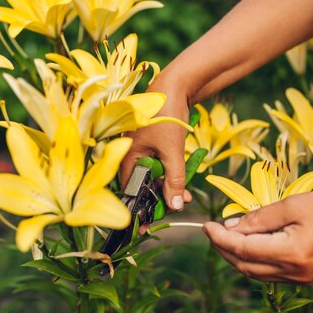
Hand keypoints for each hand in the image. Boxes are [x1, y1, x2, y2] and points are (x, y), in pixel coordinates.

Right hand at [120, 74, 192, 210]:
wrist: (176, 86)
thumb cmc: (167, 116)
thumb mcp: (173, 152)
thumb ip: (174, 180)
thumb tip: (176, 206)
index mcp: (127, 157)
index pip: (130, 191)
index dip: (141, 208)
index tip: (148, 226)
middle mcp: (130, 156)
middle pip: (142, 187)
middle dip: (159, 200)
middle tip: (176, 209)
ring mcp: (141, 152)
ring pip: (153, 179)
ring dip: (168, 189)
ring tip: (185, 198)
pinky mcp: (152, 147)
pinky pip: (159, 168)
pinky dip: (170, 176)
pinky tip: (184, 185)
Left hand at [202, 189, 312, 283]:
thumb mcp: (293, 204)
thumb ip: (259, 217)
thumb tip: (231, 226)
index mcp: (290, 253)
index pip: (242, 250)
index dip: (220, 238)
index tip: (206, 224)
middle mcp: (294, 272)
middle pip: (245, 265)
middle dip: (224, 249)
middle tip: (212, 229)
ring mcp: (300, 279)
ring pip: (255, 272)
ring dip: (236, 256)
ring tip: (226, 235)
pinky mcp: (305, 277)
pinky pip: (270, 273)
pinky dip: (254, 259)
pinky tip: (249, 243)